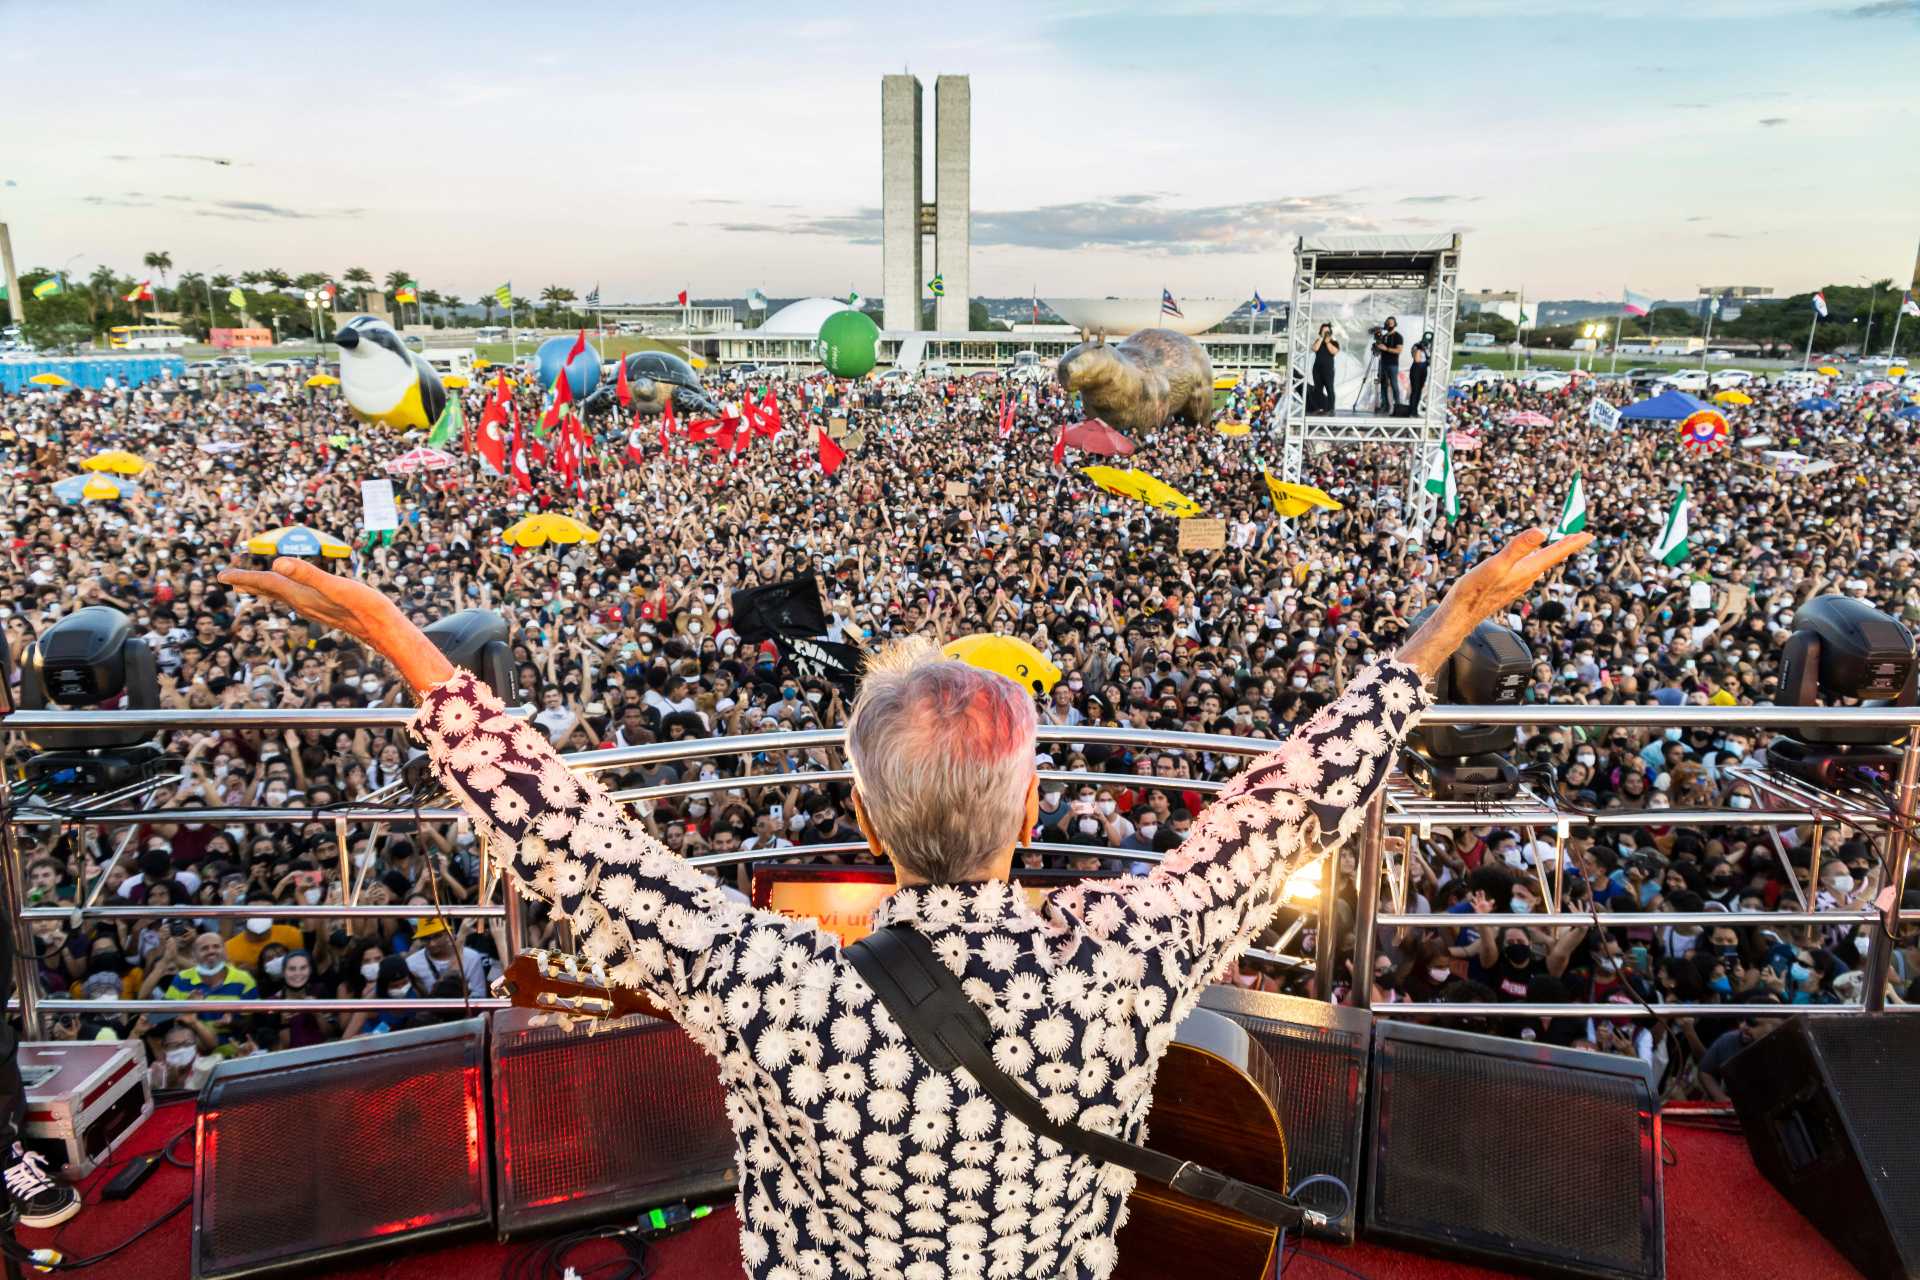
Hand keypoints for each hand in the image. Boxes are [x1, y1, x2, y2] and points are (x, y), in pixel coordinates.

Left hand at [219, 558, 451, 692]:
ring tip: (250, 584)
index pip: (267, 583)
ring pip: (281, 595)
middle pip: (270, 590)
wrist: (386, 631)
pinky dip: (283, 591)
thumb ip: (307, 573)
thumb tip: (276, 561)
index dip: (244, 576)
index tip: (221, 575)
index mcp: (302, 595)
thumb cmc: (366, 608)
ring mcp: (314, 608)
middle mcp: (304, 603)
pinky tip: (289, 592)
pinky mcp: (325, 609)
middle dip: (248, 583)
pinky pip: (295, 598)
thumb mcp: (337, 586)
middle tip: (227, 578)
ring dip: (264, 588)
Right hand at [1399, 529, 1592, 678]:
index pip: (1555, 553)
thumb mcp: (1496, 565)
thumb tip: (1541, 532)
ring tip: (1557, 546)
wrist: (1460, 615)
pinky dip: (1534, 561)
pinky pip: (1527, 571)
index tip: (1588, 534)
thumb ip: (1518, 548)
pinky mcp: (1506, 587)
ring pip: (1539, 565)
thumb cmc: (1474, 592)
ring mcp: (1517, 584)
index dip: (1572, 542)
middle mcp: (1526, 578)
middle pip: (1551, 559)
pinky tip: (1529, 562)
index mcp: (1526, 570)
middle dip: (1565, 547)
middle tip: (1579, 537)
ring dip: (1550, 555)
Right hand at [1468, 890, 1493, 914]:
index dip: (1482, 894)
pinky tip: (1470, 902)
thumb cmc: (1486, 910)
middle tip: (1477, 891)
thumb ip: (1491, 903)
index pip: (1483, 896)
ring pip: (1475, 900)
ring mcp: (1477, 905)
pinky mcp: (1476, 907)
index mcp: (1483, 901)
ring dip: (1474, 898)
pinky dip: (1472, 904)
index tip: (1482, 890)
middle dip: (1478, 895)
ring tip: (1472, 896)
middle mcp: (1480, 902)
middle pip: (1478, 898)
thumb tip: (1493, 900)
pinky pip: (1473, 905)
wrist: (1483, 914)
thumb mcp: (1489, 906)